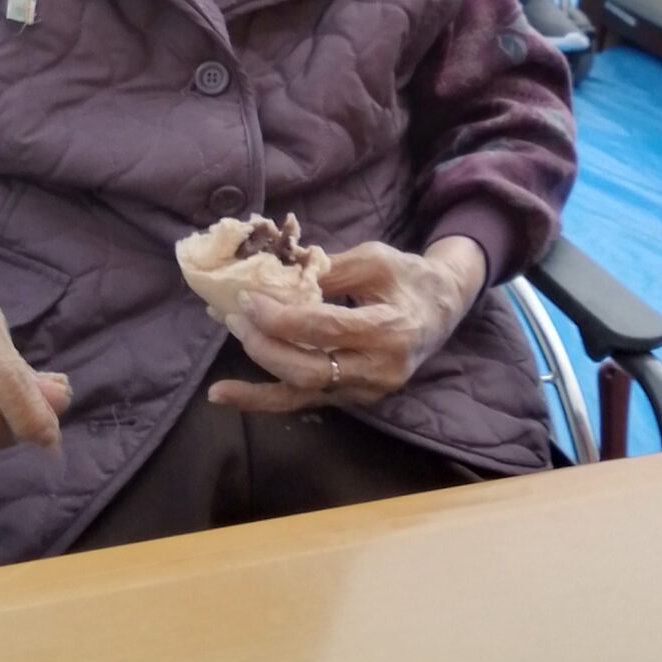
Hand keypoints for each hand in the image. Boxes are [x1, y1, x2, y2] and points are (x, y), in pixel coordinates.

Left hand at [208, 235, 485, 414]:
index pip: (325, 329)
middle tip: (233, 317)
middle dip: (263, 345)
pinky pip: (305, 402)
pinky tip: (228, 395)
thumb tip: (276, 275)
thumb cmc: (408, 278)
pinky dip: (265, 399)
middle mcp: (380, 370)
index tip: (247, 297)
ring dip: (257, 380)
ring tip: (218, 379)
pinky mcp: (355, 399)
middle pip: (309, 369)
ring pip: (303, 394)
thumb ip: (328, 270)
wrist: (444, 309)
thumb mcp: (374, 259)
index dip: (280, 317)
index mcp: (389, 330)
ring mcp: (368, 391)